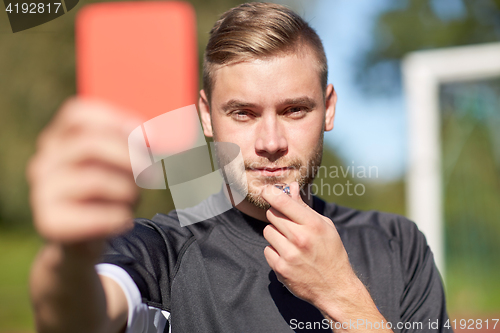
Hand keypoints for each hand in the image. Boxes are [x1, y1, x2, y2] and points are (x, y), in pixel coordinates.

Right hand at [27, 98, 139, 243]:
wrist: (82, 241)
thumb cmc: (107, 195)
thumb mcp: (118, 166)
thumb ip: (133, 145)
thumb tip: (160, 134)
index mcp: (58, 139)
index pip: (77, 114)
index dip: (114, 118)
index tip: (144, 130)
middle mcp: (44, 161)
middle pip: (89, 144)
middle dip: (129, 156)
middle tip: (152, 172)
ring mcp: (42, 192)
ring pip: (96, 180)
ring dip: (128, 191)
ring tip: (132, 200)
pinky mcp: (49, 222)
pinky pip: (98, 215)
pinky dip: (120, 217)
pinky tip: (122, 220)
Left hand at [261, 182, 389, 330]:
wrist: (335, 288)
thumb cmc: (331, 252)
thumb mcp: (324, 226)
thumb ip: (304, 207)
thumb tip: (291, 186)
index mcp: (313, 225)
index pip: (283, 202)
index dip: (270, 193)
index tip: (266, 190)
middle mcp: (300, 238)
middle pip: (272, 214)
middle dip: (277, 215)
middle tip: (288, 224)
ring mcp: (289, 255)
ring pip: (267, 231)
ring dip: (276, 234)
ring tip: (290, 242)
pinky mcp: (280, 268)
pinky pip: (267, 250)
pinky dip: (275, 251)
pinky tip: (288, 256)